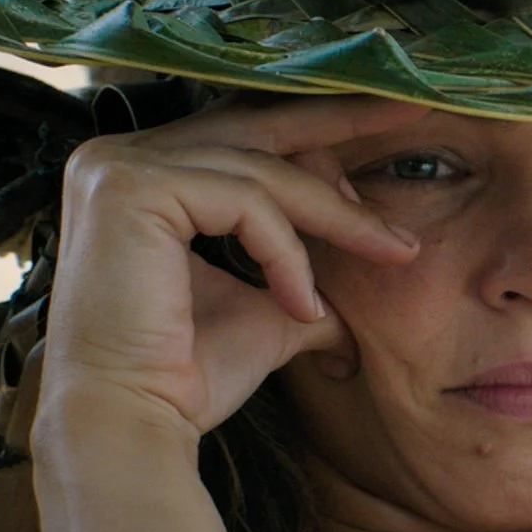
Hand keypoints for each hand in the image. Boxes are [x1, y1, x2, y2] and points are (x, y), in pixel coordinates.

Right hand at [37, 95, 425, 459]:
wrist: (131, 424)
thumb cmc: (185, 377)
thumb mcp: (267, 309)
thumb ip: (308, 274)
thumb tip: (375, 270)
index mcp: (141, 174)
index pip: (244, 135)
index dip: (319, 140)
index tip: (390, 146)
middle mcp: (118, 156)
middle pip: (256, 125)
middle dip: (343, 117)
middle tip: (413, 107)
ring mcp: (118, 166)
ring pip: (263, 171)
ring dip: (338, 218)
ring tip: (393, 253)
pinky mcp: (132, 189)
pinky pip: (245, 201)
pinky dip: (287, 252)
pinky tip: (303, 307)